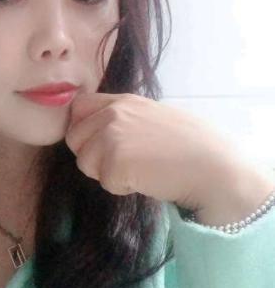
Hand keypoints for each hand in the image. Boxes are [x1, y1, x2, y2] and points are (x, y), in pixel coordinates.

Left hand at [64, 91, 247, 210]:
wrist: (212, 166)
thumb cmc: (191, 146)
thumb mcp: (152, 117)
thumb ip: (124, 119)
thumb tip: (97, 133)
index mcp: (123, 100)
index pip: (79, 108)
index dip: (83, 129)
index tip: (101, 145)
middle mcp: (113, 113)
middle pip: (74, 139)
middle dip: (92, 156)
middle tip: (124, 163)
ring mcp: (112, 136)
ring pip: (84, 163)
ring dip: (106, 173)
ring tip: (139, 170)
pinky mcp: (115, 162)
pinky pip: (104, 183)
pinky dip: (122, 187)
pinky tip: (147, 179)